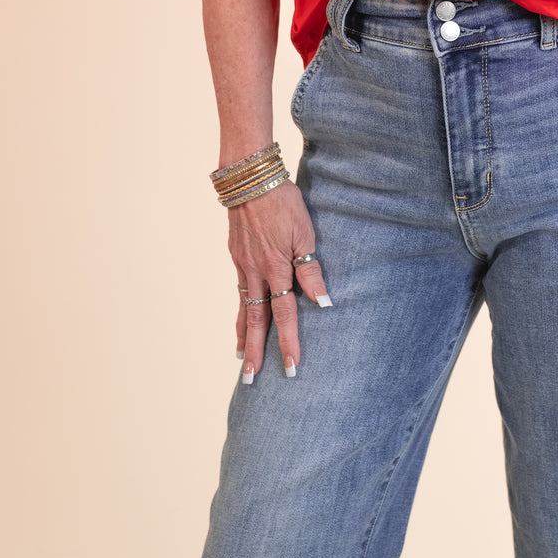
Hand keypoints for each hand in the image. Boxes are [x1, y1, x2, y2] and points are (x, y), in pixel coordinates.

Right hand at [229, 180, 332, 383]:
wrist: (248, 177)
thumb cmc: (283, 201)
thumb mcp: (304, 232)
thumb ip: (310, 269)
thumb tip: (322, 303)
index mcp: (276, 268)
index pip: (285, 314)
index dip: (288, 341)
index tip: (291, 367)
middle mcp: (256, 272)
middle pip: (256, 320)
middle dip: (256, 352)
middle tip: (252, 380)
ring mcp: (242, 265)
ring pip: (244, 308)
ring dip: (243, 335)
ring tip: (241, 358)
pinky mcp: (236, 255)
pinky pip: (239, 290)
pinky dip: (240, 310)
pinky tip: (241, 318)